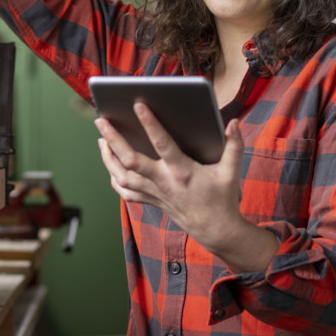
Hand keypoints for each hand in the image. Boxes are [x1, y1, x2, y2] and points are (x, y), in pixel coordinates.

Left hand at [95, 103, 278, 272]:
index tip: (138, 104)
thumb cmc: (222, 198)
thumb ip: (234, 145)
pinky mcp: (151, 201)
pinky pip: (125, 191)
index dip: (150, 123)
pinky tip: (110, 164)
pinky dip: (114, 178)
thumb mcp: (231, 171)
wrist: (215, 231)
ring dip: (108, 158)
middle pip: (130, 160)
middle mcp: (163, 182)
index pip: (162, 143)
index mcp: (182, 171)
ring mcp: (154, 193)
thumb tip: (234, 123)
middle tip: (101, 120)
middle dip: (113, 139)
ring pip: (122, 176)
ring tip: (101, 138)